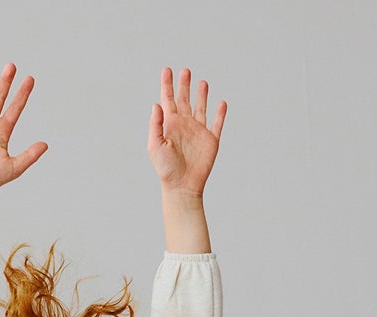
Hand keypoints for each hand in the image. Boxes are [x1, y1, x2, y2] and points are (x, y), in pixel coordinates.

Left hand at [148, 67, 225, 195]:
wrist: (182, 187)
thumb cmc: (166, 169)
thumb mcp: (155, 146)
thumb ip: (156, 125)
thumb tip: (157, 104)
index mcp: (170, 124)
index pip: (168, 99)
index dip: (167, 84)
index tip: (167, 70)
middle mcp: (184, 125)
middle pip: (184, 99)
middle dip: (184, 85)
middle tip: (185, 71)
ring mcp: (198, 132)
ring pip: (201, 108)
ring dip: (202, 95)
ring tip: (202, 82)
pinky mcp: (211, 140)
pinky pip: (217, 124)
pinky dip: (220, 114)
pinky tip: (221, 103)